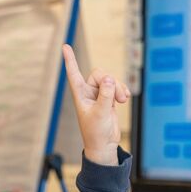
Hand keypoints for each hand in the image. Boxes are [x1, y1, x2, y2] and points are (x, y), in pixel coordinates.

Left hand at [62, 44, 129, 165]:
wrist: (104, 145)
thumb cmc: (96, 132)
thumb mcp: (101, 113)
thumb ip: (106, 95)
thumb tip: (110, 79)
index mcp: (80, 95)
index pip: (73, 74)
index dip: (70, 60)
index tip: (65, 46)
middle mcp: (88, 92)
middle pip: (100, 74)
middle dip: (112, 83)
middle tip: (119, 98)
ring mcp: (99, 95)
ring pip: (110, 80)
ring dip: (118, 88)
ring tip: (122, 100)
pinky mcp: (108, 98)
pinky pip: (116, 86)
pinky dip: (122, 90)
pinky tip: (125, 98)